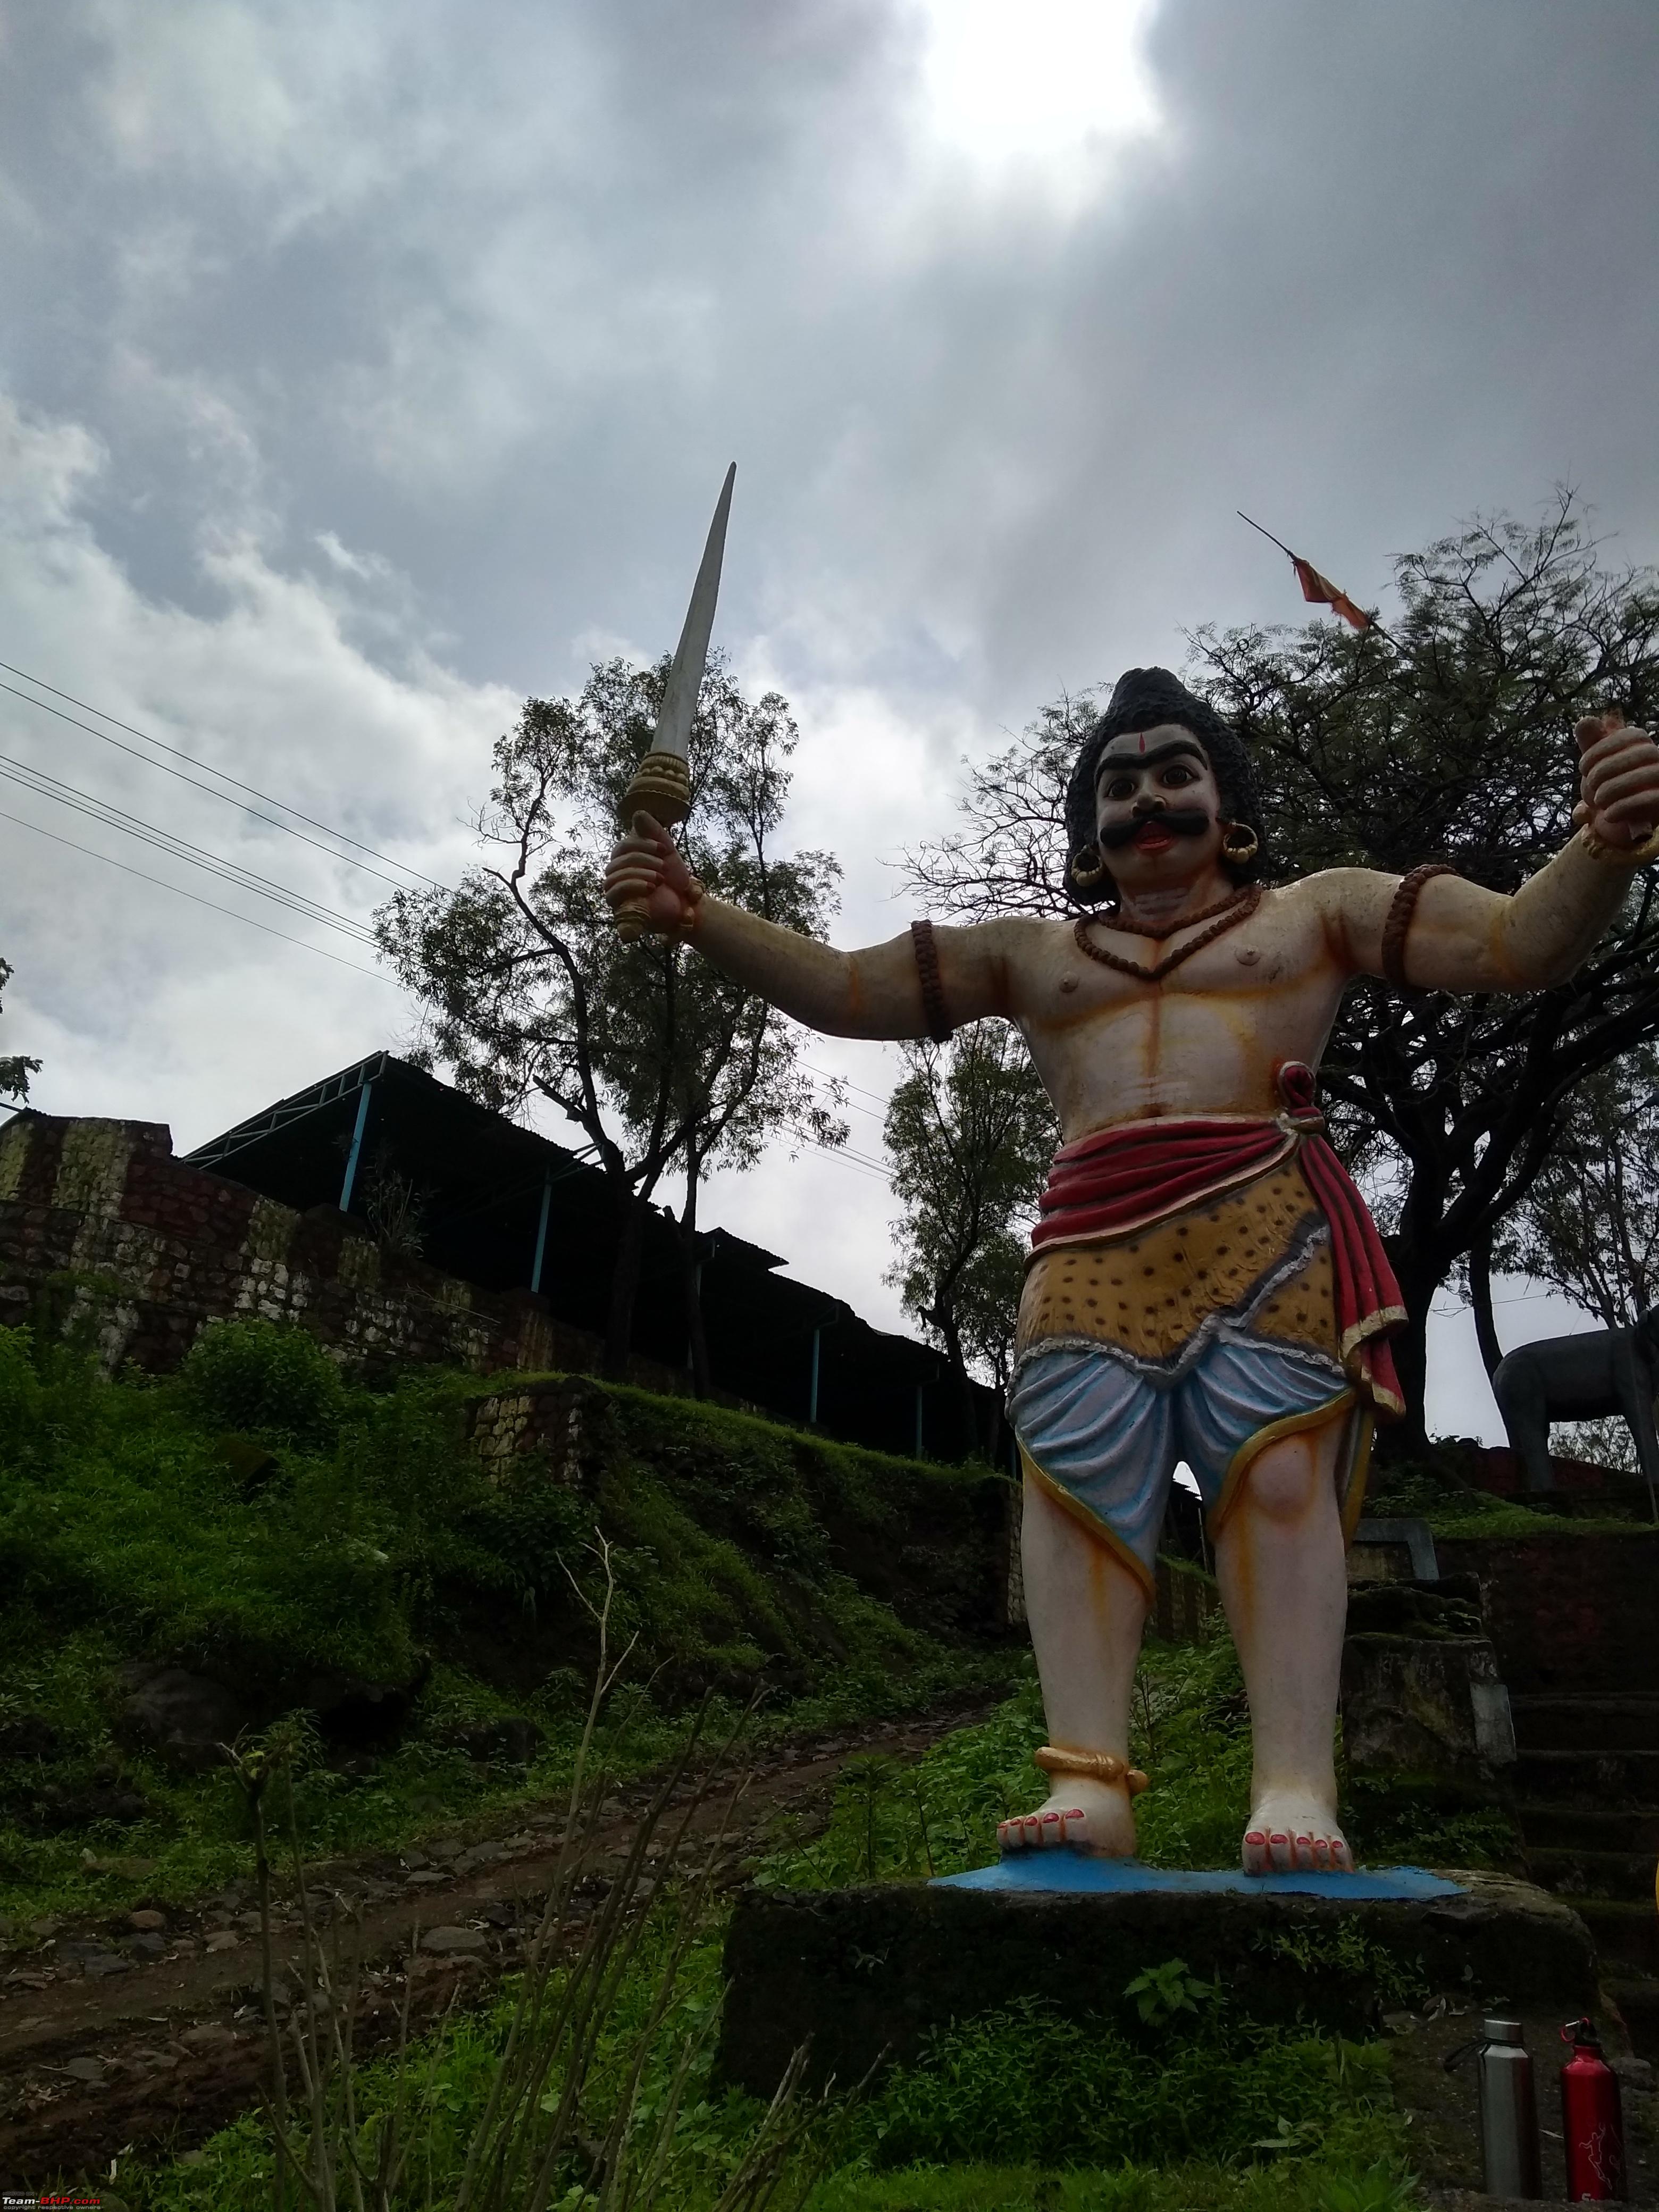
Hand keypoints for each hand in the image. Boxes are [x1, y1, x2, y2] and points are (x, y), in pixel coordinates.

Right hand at [603, 812, 701, 934]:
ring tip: (660, 879)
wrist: (685, 903)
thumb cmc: (674, 878)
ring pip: (614, 875)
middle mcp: (617, 873)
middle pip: (619, 859)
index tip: (665, 849)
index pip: (624, 846)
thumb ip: (653, 831)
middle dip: (644, 859)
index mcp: (626, 859)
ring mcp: (616, 890)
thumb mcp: (666, 851)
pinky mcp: (619, 906)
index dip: (643, 844)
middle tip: (664, 868)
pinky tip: (650, 887)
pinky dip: (632, 885)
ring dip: (640, 873)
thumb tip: (638, 813)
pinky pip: (613, 892)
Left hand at [1574, 709, 1658, 848]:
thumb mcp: (1594, 764)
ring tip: (1598, 801)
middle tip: (1590, 785)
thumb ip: (1589, 742)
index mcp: (1642, 745)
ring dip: (1615, 788)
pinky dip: (1624, 806)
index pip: (1630, 735)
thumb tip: (1585, 720)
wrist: (1615, 824)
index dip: (1603, 748)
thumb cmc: (1605, 786)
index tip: (1583, 767)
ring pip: (1648, 774)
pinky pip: (1651, 798)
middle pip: (1644, 753)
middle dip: (1608, 768)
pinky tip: (1608, 815)